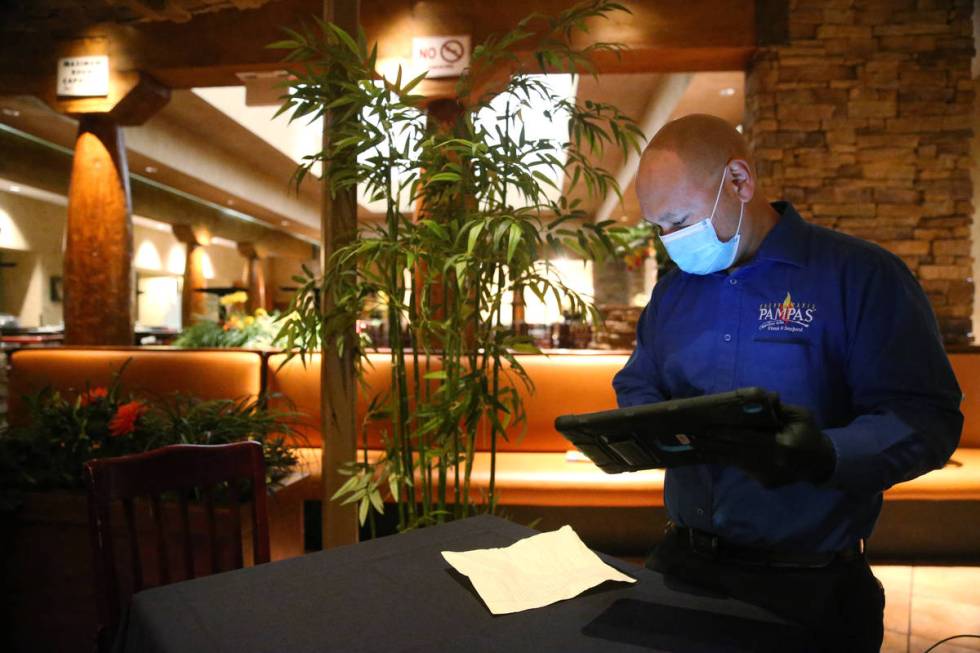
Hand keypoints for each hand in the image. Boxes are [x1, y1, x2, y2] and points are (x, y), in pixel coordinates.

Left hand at [698, 404, 835, 486]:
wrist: (820, 463)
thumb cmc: (808, 434)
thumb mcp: (800, 415)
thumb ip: (780, 408)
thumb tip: (762, 397)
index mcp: (782, 446)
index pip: (748, 438)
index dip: (725, 433)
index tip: (705, 427)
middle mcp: (771, 464)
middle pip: (735, 451)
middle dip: (710, 443)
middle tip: (688, 436)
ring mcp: (766, 476)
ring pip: (733, 461)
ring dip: (711, 452)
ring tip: (690, 444)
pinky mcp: (763, 482)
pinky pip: (740, 467)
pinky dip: (723, 459)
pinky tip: (705, 453)